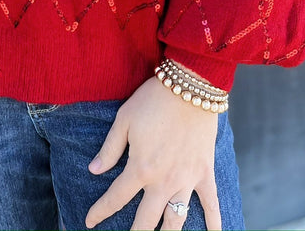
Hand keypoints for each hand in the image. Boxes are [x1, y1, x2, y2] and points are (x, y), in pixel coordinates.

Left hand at [86, 75, 220, 230]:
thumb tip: (93, 170)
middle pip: (146, 220)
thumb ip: (110, 149)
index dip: (101, 211)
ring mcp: (186, 180)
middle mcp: (163, 181)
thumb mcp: (124, 120)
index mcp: (140, 168)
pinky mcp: (204, 173)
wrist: (189, 87)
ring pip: (176, 220)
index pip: (116, 198)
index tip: (90, 221)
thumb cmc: (152, 100)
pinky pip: (211, 204)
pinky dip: (213, 223)